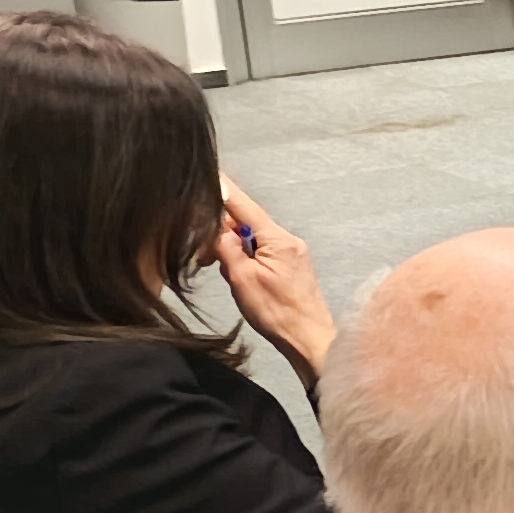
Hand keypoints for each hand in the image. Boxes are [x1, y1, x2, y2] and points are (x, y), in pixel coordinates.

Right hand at [213, 178, 335, 380]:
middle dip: (222, 233)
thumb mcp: (242, 279)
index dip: (223, 190)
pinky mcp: (290, 266)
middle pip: (246, 223)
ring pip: (251, 240)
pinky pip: (261, 253)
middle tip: (205, 254)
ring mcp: (291, 253)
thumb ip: (226, 248)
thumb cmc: (277, 313)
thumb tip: (218, 229)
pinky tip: (238, 277)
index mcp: (278, 239)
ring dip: (232, 250)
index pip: (243, 205)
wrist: (309, 339)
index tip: (209, 173)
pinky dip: (244, 259)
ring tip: (225, 272)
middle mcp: (288, 240)